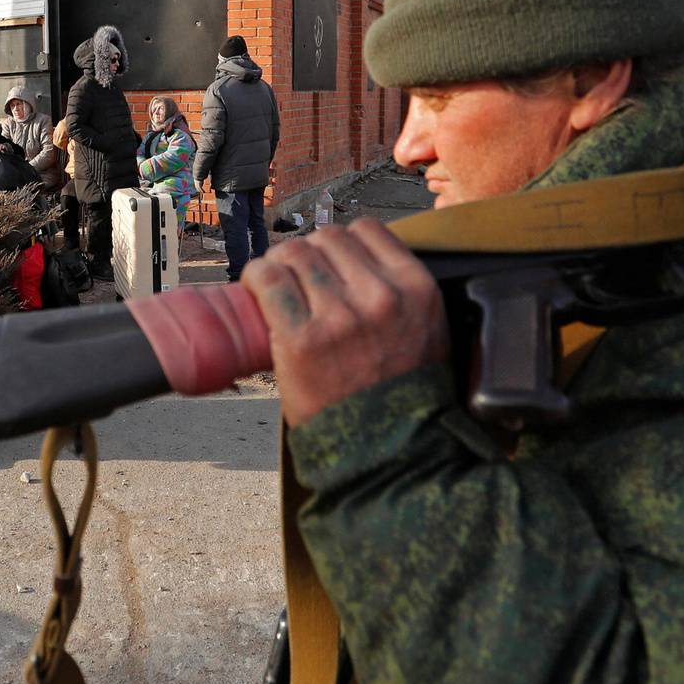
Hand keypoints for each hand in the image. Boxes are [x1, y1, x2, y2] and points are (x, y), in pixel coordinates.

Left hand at [242, 218, 447, 428]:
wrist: (387, 453)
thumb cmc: (402, 396)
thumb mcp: (427, 332)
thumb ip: (400, 292)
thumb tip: (355, 259)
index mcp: (416, 289)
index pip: (366, 230)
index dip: (341, 243)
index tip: (328, 262)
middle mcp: (380, 296)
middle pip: (326, 238)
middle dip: (309, 254)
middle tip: (297, 279)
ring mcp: (339, 316)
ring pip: (294, 253)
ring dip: (280, 265)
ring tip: (276, 286)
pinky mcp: (301, 338)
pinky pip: (267, 280)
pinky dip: (256, 278)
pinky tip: (256, 289)